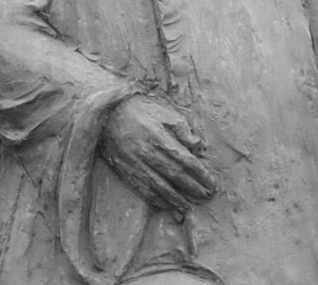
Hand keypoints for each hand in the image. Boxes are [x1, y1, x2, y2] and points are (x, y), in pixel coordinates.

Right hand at [99, 96, 216, 211]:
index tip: (212, 184)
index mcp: (159, 137)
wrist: (106, 114)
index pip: (186, 161)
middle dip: (193, 189)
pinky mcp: (125, 171)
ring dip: (176, 200)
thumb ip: (183, 129)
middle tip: (206, 197)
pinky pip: (143, 190)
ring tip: (190, 207)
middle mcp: (147, 153)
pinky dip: (157, 200)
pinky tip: (167, 205)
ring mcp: (135, 164)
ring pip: (159, 187)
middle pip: (175, 176)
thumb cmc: (140, 111)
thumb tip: (198, 147)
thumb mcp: (164, 112)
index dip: (200, 174)